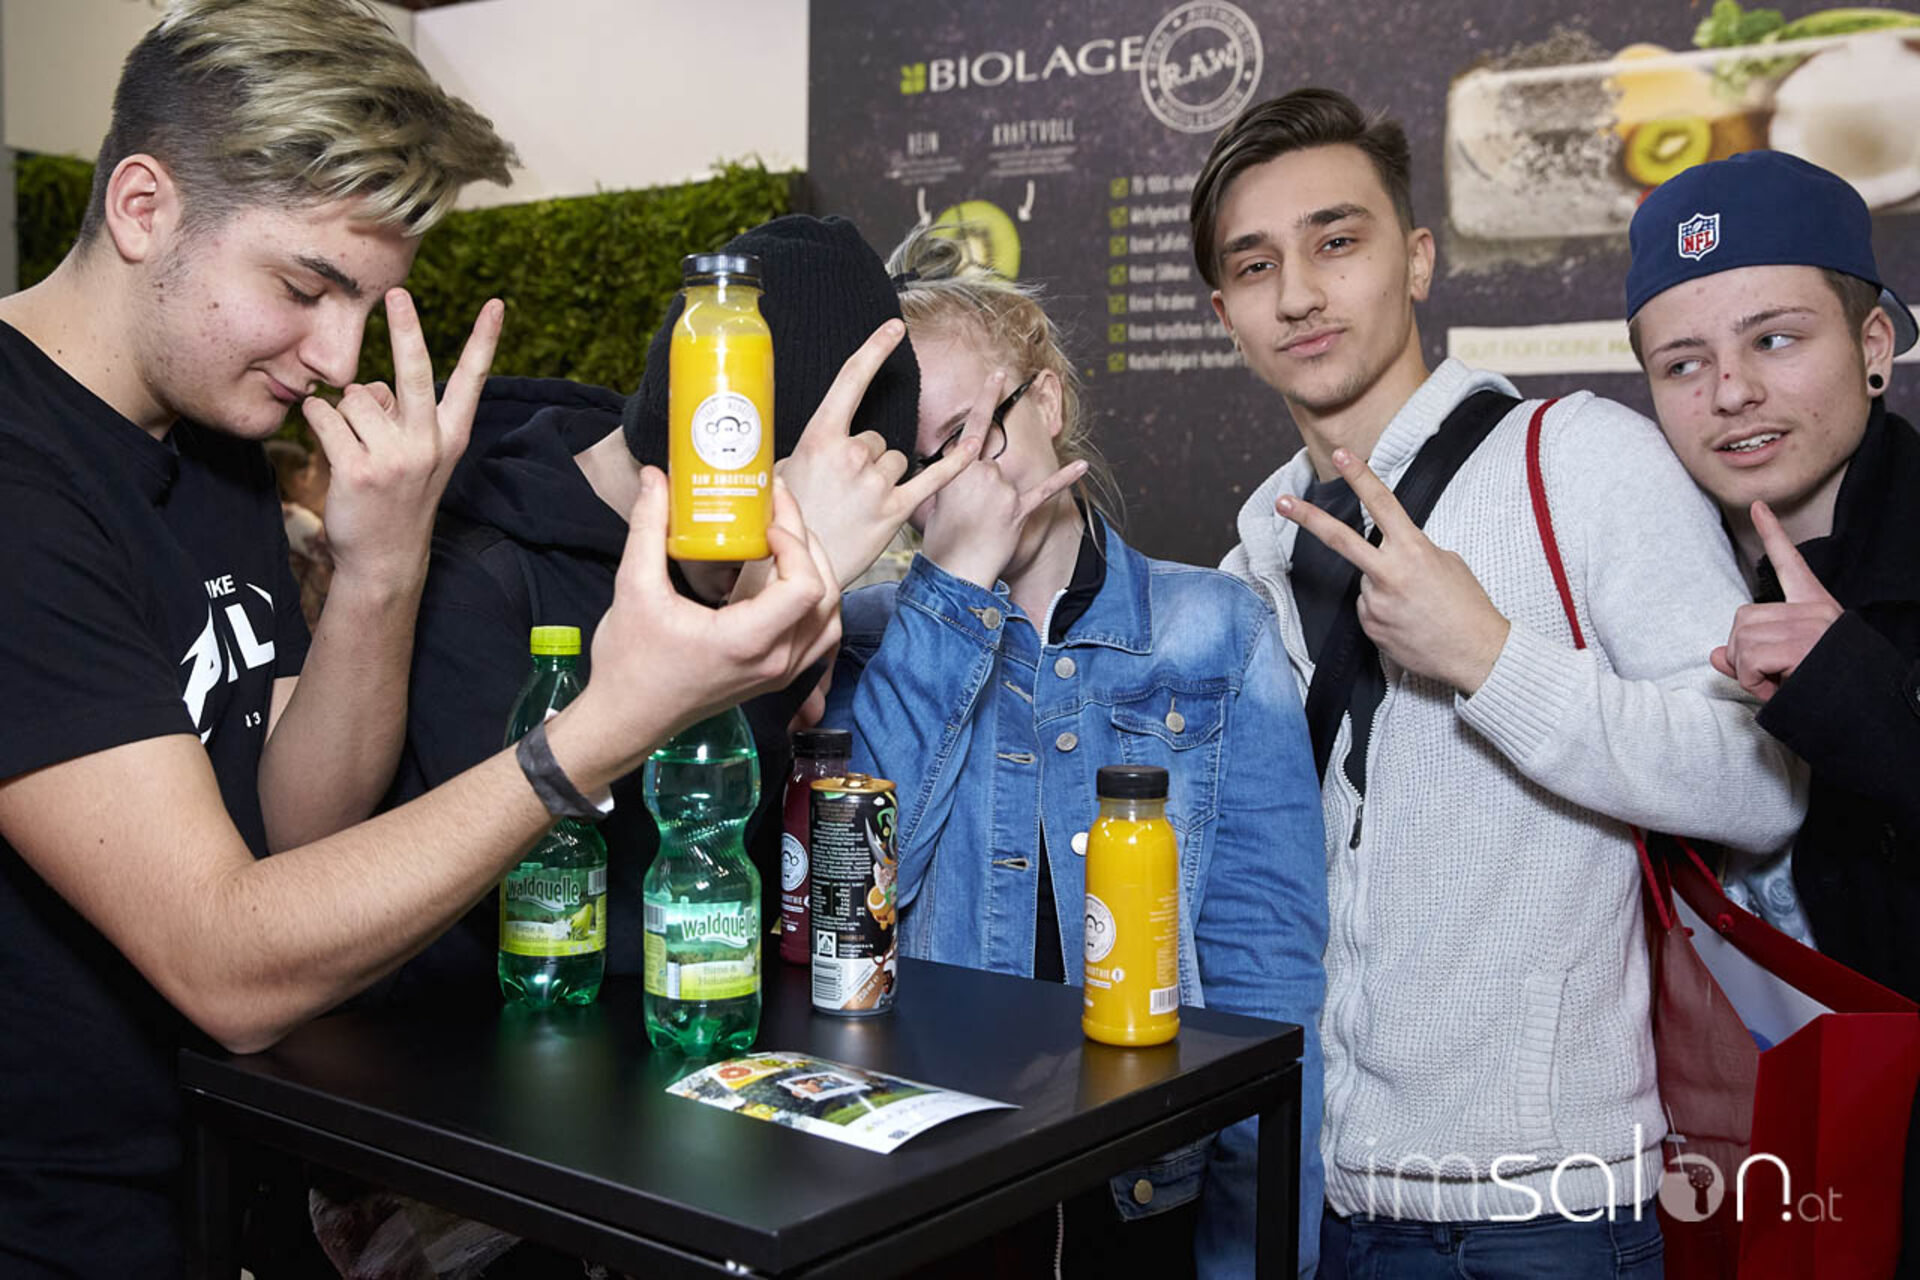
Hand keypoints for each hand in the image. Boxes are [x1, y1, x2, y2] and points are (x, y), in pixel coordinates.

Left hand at [301, 290, 502, 591]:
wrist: (384, 558)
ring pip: (355, 396)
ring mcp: (394, 457)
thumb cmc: (399, 498)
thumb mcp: (419, 457)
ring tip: (353, 444)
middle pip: (417, 372)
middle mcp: (428, 443)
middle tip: (398, 293)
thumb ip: (402, 415)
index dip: (484, 340)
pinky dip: (317, 421)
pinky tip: (329, 445)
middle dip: (406, 329)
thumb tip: (368, 388)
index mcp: (451, 436)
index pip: (473, 380)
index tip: (496, 304)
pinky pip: (325, 416)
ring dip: (344, 411)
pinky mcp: (358, 469)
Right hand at [563, 469, 839, 782]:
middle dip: (807, 543)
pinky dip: (816, 603)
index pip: (805, 586)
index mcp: (747, 641)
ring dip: (817, 571)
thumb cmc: (630, 664)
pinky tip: (789, 578)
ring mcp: (780, 673)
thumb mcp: (634, 588)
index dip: (796, 542)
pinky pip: (819, 637)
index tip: (766, 519)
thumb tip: (654, 478)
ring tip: (788, 539)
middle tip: (778, 510)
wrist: (628, 719)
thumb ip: (647, 527)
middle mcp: (775, 661)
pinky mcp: (776, 677)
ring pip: (830, 616)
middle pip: (825, 593)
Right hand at [775, 320, 978, 586]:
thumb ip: (812, 449)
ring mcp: (875, 483)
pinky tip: (973, 448)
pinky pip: (933, 479)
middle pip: (879, 438)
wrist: (794, 571)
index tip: (894, 327)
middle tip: (843, 491)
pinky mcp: (895, 511)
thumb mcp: (783, 472)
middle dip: (867, 459)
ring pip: (898, 460)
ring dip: (886, 477)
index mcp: (820, 438)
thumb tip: (822, 440)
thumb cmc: (785, 521)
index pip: (851, 380)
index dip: (874, 349)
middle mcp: (852, 455)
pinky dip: (954, 464)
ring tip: (859, 506)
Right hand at [919, 369, 1087, 588]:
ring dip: (998, 500)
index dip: (987, 396)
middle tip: (972, 507)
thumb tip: (952, 470)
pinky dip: (1064, 479)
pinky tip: (1081, 466)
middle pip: (991, 461)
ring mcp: (1004, 493)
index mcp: (958, 469)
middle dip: (982, 482)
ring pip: (1008, 481)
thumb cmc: (940, 540)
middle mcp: (984, 474)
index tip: (997, 375)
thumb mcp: (932, 499)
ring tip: (982, 526)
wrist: (954, 571)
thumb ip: (948, 477)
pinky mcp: (1020, 511)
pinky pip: (1046, 491)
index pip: (975, 425)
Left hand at [1276, 447, 1509, 692]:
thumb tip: (1390, 551)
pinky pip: (1368, 610)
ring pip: (1366, 583)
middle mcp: (1390, 573)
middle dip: (1308, 518)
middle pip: (1340, 539)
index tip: (1341, 456)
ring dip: (1383, 589)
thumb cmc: (1467, 606)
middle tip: (1282, 502)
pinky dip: (1383, 612)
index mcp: (1414, 550)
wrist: (1476, 654)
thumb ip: (1412, 550)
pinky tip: (1407, 622)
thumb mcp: (1447, 563)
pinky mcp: (1370, 627)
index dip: (1360, 476)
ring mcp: (1376, 602)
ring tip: (1415, 607)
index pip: (1382, 503)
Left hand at [1710, 500, 1841, 701]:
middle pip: (1743, 619)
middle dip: (1744, 655)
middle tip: (1770, 678)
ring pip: (1742, 641)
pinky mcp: (1803, 645)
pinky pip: (1750, 661)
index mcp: (1817, 608)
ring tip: (1780, 685)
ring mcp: (1810, 625)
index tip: (1757, 507)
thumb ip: (1750, 659)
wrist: (1874, 714)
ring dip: (1749, 672)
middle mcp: (1815, 610)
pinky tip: (1780, 689)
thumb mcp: (1787, 671)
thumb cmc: (1829, 693)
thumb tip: (1714, 655)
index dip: (1773, 535)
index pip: (1791, 565)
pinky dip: (1755, 683)